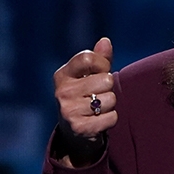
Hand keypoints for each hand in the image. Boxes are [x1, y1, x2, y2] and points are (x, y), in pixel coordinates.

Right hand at [52, 37, 117, 165]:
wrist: (75, 132)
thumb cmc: (85, 96)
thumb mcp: (88, 75)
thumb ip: (99, 58)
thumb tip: (105, 41)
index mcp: (62, 75)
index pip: (88, 58)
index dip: (102, 64)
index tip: (101, 72)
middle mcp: (62, 92)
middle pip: (105, 80)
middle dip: (108, 88)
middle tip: (98, 95)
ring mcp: (69, 111)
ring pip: (110, 99)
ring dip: (110, 105)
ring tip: (98, 108)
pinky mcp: (80, 128)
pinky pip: (112, 117)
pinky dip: (110, 119)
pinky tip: (99, 120)